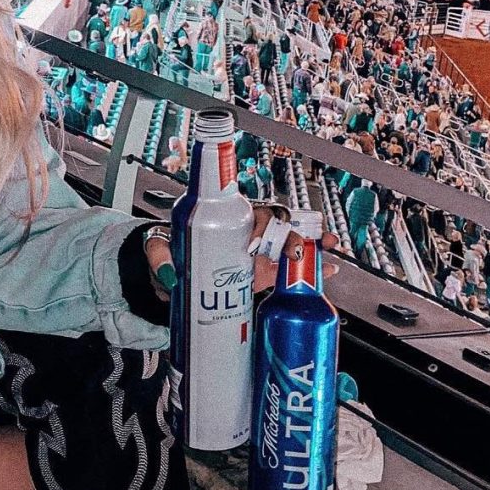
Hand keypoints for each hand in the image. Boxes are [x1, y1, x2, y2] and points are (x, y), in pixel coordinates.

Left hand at [143, 206, 339, 300]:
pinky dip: (308, 269)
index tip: (261, 244)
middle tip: (301, 249)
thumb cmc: (167, 249)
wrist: (167, 271)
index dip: (264, 226)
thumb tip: (170, 275)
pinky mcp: (258, 275)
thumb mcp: (159, 247)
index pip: (254, 214)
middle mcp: (245, 233)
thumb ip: (160, 257)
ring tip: (331, 252)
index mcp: (228, 220)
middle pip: (278, 228)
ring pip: (288, 246)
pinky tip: (327, 270)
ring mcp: (255, 254)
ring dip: (312, 247)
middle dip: (295, 235)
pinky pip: (287, 270)